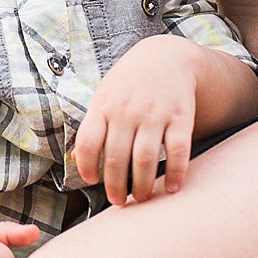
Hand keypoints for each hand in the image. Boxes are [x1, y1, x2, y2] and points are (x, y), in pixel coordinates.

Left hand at [73, 34, 202, 203]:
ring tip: (142, 198)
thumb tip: (77, 159)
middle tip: (119, 201)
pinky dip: (176, 172)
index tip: (91, 181)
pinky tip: (174, 187)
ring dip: (143, 185)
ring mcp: (154, 114)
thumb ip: (92, 127)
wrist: (166, 56)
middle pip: (117, 158)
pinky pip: (178, 150)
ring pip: (145, 158)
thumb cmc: (129, 83)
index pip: (89, 142)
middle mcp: (127, 111)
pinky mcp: (180, 116)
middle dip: (116, 186)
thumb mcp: (104, 96)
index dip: (87, 166)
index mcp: (104, 106)